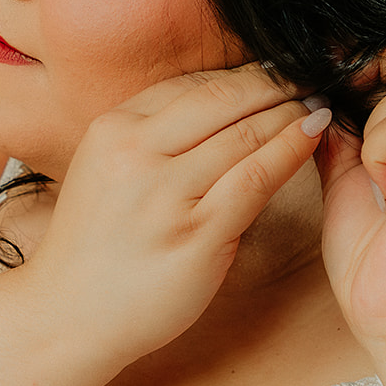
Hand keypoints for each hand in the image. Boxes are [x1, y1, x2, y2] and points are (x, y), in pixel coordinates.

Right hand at [27, 63, 331, 360]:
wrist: (68, 314)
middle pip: (223, 97)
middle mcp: (135, 152)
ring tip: (318, 107)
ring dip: (291, 113)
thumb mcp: (109, 171)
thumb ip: (156, 138)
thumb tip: (228, 107)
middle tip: (313, 75)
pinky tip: (313, 136)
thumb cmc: (96, 247)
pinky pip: (257, 176)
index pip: (191, 84)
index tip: (276, 70)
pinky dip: (291, 149)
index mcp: (112, 128)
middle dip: (276, 82)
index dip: (243, 74)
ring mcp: (166, 193)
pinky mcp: (197, 233)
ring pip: (246, 132)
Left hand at [316, 47, 385, 342]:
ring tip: (377, 180)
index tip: (338, 79)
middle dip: (371, 82)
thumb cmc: (376, 262)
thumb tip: (320, 94)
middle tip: (346, 123)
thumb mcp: (349, 181)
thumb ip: (345, 136)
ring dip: (376, 128)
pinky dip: (381, 152)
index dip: (381, 61)